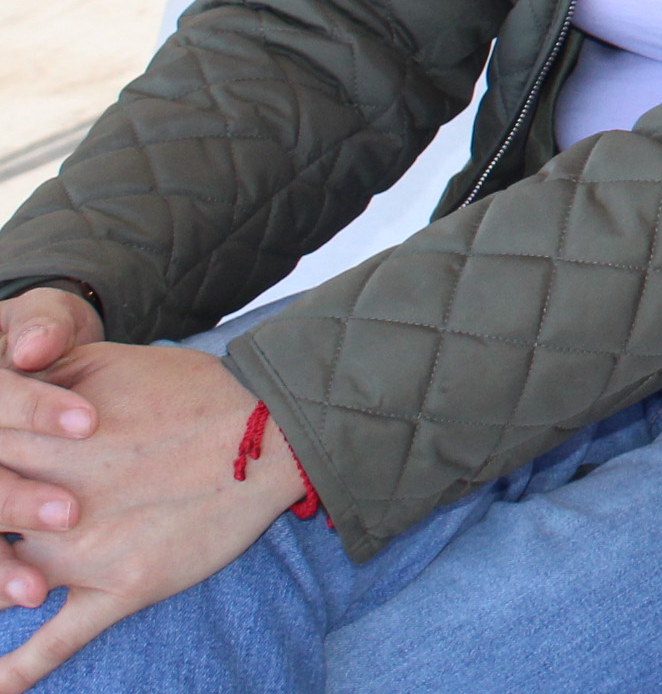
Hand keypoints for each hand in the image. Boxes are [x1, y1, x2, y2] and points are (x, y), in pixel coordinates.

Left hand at [0, 345, 303, 685]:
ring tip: (3, 588)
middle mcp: (50, 501)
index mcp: (41, 441)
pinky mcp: (124, 587)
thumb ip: (44, 369)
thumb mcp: (108, 360)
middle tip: (8, 525)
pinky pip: (58, 640)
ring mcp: (85, 550)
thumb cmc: (193, 391)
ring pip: (3, 584)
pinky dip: (19, 670)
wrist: (272, 431)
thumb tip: (8, 367)